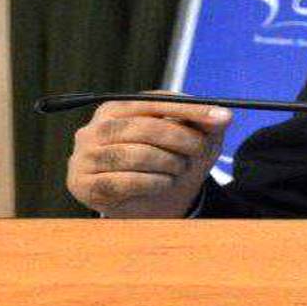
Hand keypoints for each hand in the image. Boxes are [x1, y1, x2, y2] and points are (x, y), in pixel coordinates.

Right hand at [67, 95, 231, 217]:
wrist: (151, 203)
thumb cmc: (169, 161)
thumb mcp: (193, 139)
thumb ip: (206, 124)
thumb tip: (223, 115)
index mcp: (116, 108)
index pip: (153, 102)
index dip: (189, 109)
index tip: (221, 117)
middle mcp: (94, 129)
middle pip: (144, 128)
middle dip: (181, 139)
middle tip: (199, 149)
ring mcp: (84, 157)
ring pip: (135, 155)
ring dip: (168, 163)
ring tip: (178, 169)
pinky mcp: (82, 185)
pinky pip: (123, 182)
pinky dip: (152, 183)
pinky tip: (163, 183)